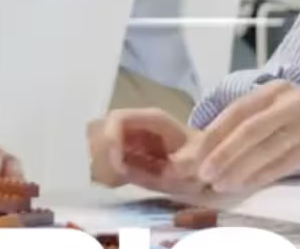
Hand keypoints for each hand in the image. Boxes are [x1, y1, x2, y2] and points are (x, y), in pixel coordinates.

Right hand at [89, 109, 207, 195]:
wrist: (204, 162)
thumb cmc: (201, 158)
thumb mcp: (196, 161)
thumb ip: (180, 163)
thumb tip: (165, 168)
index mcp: (152, 120)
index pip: (117, 119)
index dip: (110, 140)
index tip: (117, 166)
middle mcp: (135, 125)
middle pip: (99, 129)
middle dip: (103, 155)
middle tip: (119, 178)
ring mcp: (126, 137)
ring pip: (95, 144)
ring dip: (103, 166)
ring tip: (123, 181)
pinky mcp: (121, 152)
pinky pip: (101, 160)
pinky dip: (106, 174)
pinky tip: (122, 181)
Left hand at [173, 81, 299, 193]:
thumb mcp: (287, 107)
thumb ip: (259, 119)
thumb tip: (219, 144)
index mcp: (275, 90)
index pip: (236, 111)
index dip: (214, 132)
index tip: (194, 152)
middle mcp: (287, 102)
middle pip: (246, 128)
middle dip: (220, 151)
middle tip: (200, 171)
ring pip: (262, 148)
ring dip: (237, 167)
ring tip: (217, 183)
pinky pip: (281, 163)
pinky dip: (260, 175)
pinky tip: (245, 185)